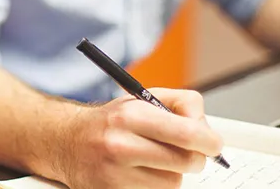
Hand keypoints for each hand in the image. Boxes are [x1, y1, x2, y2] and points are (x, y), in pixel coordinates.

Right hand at [48, 88, 222, 188]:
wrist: (66, 142)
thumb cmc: (110, 122)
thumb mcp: (141, 99)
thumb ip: (181, 104)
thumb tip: (206, 129)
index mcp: (131, 116)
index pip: (187, 134)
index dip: (209, 141)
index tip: (213, 144)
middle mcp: (120, 145)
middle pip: (186, 162)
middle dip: (195, 158)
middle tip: (189, 153)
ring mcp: (114, 174)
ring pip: (173, 183)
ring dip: (172, 174)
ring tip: (155, 161)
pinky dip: (154, 185)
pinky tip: (140, 174)